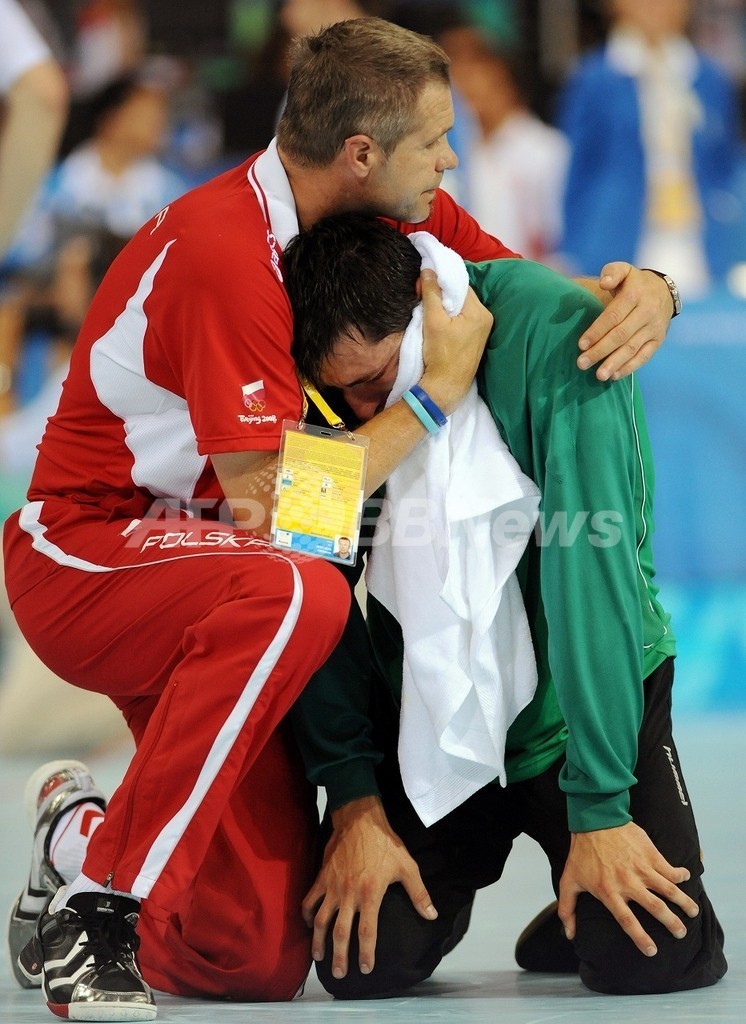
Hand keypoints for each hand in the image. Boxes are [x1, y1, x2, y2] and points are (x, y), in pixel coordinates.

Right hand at [302, 796, 436, 979]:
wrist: (359, 820)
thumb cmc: (385, 844)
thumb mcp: (407, 866)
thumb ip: (419, 893)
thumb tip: (432, 915)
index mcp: (371, 894)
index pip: (367, 931)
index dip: (366, 952)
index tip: (366, 969)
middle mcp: (349, 895)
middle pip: (341, 932)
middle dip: (340, 956)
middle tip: (339, 974)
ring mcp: (333, 887)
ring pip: (321, 920)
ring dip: (318, 941)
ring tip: (318, 957)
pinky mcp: (322, 877)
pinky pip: (310, 900)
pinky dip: (307, 914)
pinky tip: (308, 924)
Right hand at [418, 271, 492, 415]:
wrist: (445, 387)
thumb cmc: (440, 355)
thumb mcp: (433, 321)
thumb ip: (431, 293)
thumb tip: (428, 270)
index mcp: (479, 312)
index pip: (461, 285)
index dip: (443, 282)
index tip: (426, 284)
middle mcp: (485, 319)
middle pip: (462, 296)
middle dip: (444, 295)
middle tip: (426, 299)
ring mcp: (482, 331)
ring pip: (462, 308)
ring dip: (447, 307)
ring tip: (432, 314)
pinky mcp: (476, 340)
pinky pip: (463, 321)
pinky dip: (451, 319)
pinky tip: (440, 326)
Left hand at [558, 822, 699, 956]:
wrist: (594, 819)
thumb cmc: (581, 852)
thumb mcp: (569, 880)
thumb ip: (568, 909)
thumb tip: (568, 934)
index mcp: (609, 891)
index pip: (627, 921)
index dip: (640, 938)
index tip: (652, 951)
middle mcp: (628, 882)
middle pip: (656, 908)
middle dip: (672, 923)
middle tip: (681, 933)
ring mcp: (641, 868)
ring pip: (669, 890)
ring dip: (684, 902)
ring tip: (693, 912)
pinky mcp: (650, 854)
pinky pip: (670, 868)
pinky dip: (681, 874)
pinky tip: (686, 878)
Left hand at [577, 264, 672, 380]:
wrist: (664, 291)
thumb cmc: (634, 283)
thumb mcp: (624, 271)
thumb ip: (612, 273)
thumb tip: (604, 283)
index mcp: (635, 294)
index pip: (613, 316)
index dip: (597, 331)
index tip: (580, 344)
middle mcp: (647, 312)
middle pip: (621, 335)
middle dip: (600, 351)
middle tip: (581, 363)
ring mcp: (654, 328)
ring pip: (632, 348)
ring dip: (614, 363)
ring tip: (598, 375)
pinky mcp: (658, 340)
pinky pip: (644, 356)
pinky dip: (629, 368)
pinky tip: (614, 376)